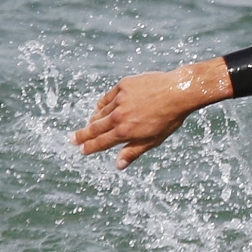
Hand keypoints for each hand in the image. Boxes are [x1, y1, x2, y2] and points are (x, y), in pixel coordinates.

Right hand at [73, 59, 233, 168]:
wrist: (179, 91)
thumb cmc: (169, 118)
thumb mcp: (154, 140)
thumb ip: (133, 151)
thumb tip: (118, 165)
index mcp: (126, 131)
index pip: (101, 142)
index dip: (90, 147)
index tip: (81, 150)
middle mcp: (119, 116)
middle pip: (95, 128)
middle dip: (82, 135)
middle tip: (72, 140)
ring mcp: (120, 99)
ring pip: (100, 112)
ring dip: (93, 120)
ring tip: (89, 125)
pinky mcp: (123, 86)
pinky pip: (107, 98)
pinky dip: (102, 105)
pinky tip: (99, 109)